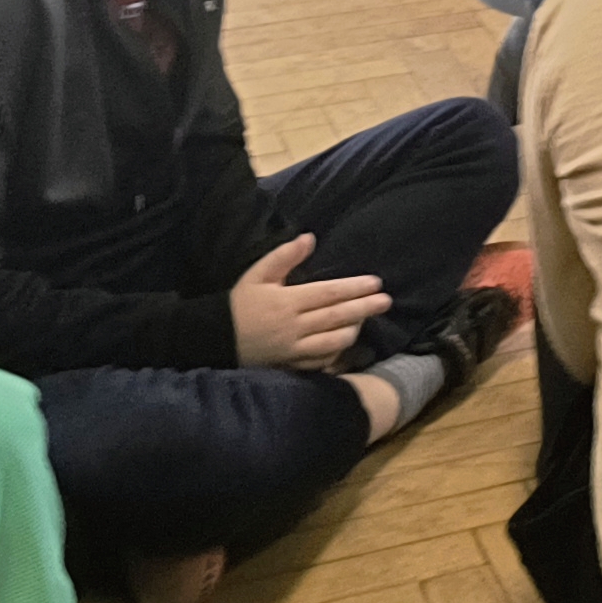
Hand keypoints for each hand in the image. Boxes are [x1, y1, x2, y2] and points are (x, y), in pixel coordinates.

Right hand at [230, 234, 389, 369]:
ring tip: (366, 319)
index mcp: (287, 301)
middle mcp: (294, 326)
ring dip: (353, 330)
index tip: (376, 283)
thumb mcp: (257, 274)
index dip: (354, 288)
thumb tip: (310, 238)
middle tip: (386, 301)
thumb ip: (284, 256)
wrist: (215, 338)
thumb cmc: (240, 303)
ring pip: (333, 342)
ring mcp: (293, 349)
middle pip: (337, 316)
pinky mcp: (291, 364)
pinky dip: (336, 352)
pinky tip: (346, 342)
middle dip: (364, 308)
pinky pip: (321, 361)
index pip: (329, 293)